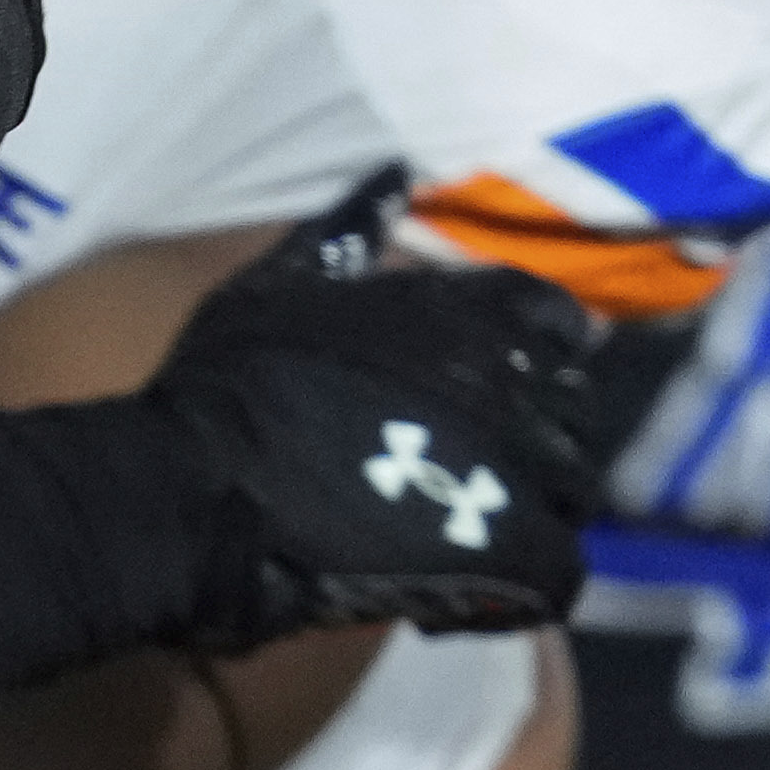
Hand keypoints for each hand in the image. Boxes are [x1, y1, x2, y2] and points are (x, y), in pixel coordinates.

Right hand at [133, 211, 625, 646]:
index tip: (494, 395)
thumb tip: (394, 173)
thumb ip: (347, 229)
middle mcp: (506, 379)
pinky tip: (475, 595)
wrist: (196, 489)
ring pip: (573, 490)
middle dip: (537, 442)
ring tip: (476, 538)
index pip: (557, 323)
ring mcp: (511, 466)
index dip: (535, 362)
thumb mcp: (279, 281)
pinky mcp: (501, 549)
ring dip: (535, 514)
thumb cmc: (225, 384)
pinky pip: (559, 573)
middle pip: (573, 411)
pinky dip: (526, 588)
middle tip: (477, 479)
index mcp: (464, 309)